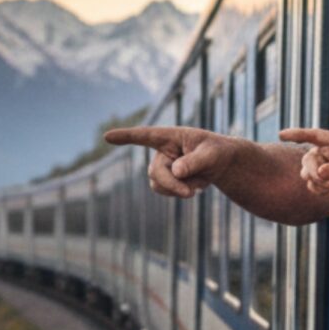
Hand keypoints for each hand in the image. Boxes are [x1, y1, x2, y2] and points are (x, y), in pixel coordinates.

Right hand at [104, 126, 237, 197]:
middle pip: (155, 172)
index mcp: (170, 137)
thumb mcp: (211, 154)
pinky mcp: (166, 180)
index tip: (106, 137)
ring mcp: (162, 166)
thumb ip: (195, 161)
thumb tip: (176, 171)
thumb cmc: (217, 152)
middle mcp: (161, 151)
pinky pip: (166, 191)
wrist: (221, 164)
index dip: (126, 136)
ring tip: (199, 184)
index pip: (145, 136)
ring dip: (178, 189)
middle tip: (190, 194)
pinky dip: (182, 192)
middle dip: (171, 184)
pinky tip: (195, 186)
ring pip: (158, 184)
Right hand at [278, 128, 328, 213]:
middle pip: (307, 159)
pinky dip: (322, 192)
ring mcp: (327, 169)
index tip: (281, 134)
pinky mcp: (326, 183)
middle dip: (313, 172)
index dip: (297, 134)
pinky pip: (313, 187)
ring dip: (320, 184)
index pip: (314, 135)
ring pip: (307, 175)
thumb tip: (319, 172)